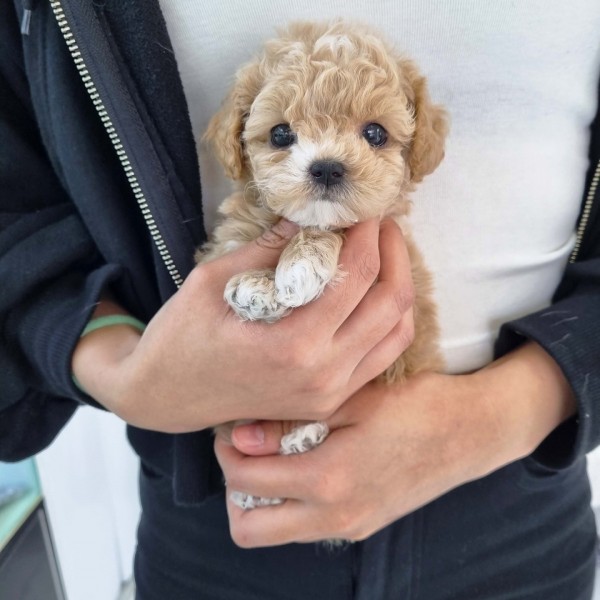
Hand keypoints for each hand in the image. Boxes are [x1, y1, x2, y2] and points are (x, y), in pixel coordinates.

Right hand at [72, 218, 414, 431]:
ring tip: (381, 253)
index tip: (363, 207)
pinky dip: (387, 319)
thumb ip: (271, 247)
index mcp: (293, 346)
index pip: (356, 276)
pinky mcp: (330, 400)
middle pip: (390, 303)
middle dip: (392, 252)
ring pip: (397, 333)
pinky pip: (381, 356)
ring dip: (397, 285)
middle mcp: (323, 376)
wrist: (166, 397)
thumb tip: (312, 214)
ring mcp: (331, 394)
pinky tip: (371, 293)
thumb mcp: (215, 281)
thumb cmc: (180, 338)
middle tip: (377, 223)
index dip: (367, 233)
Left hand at [215, 342, 575, 546]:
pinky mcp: (362, 526)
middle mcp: (333, 516)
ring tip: (271, 455)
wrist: (471, 433)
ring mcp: (348, 526)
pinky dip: (289, 502)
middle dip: (233, 486)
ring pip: (274, 531)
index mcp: (328, 480)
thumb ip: (295, 421)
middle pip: (248, 528)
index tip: (232, 424)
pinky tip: (303, 463)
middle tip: (243, 448)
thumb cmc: (416, 407)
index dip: (227, 450)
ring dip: (259, 498)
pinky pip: (304, 527)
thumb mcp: (354, 401)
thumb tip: (241, 435)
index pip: (245, 480)